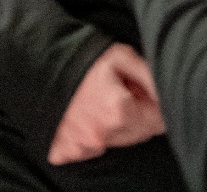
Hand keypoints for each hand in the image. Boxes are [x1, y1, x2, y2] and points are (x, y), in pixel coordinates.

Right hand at [47, 42, 165, 164]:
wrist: (40, 65)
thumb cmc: (81, 59)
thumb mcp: (122, 57)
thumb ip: (149, 76)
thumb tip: (167, 93)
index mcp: (118, 112)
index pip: (158, 121)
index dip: (156, 103)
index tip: (144, 90)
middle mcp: (100, 134)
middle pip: (139, 133)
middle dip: (139, 113)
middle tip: (124, 90)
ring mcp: (82, 145)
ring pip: (118, 141)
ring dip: (118, 124)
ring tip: (105, 99)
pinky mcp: (66, 150)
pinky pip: (91, 148)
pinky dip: (94, 133)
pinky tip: (88, 114)